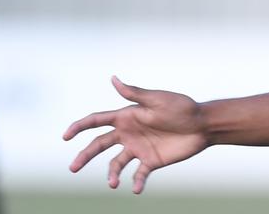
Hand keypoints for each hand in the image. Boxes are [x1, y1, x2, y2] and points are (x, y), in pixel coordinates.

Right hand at [63, 76, 209, 193]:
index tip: (65, 136)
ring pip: (115, 163)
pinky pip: (138, 174)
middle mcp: (128, 133)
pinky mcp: (151, 161)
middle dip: (84, 156)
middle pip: (99, 145)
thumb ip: (134, 93)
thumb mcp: (157, 99)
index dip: (79, 127)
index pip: (97, 121)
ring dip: (111, 174)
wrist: (203, 125)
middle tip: (72, 168)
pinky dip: (136, 182)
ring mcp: (138, 148)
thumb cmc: (181, 108)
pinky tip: (136, 188)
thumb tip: (113, 78)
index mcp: (126, 116)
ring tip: (112, 184)